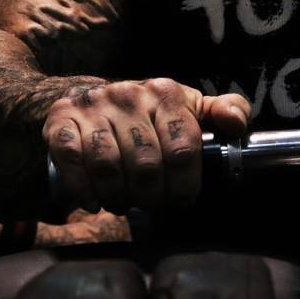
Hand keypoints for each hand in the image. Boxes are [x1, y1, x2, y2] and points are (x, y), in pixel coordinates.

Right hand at [43, 79, 250, 212]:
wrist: (88, 94)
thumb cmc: (148, 111)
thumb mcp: (189, 107)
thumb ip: (224, 111)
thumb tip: (238, 124)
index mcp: (166, 92)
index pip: (182, 148)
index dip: (185, 185)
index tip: (181, 201)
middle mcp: (129, 94)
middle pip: (146, 164)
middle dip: (152, 197)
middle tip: (152, 206)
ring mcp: (93, 106)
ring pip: (109, 166)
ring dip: (119, 197)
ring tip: (125, 203)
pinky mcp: (61, 119)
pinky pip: (71, 160)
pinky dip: (84, 188)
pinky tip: (94, 201)